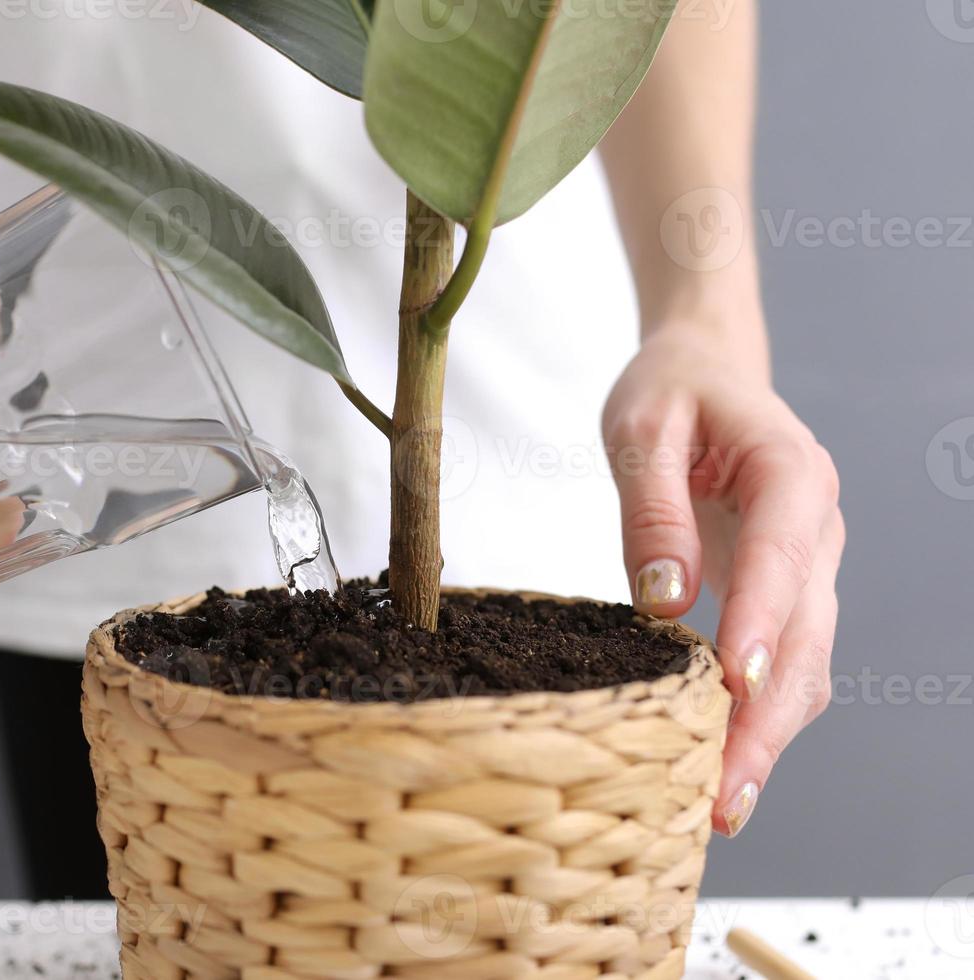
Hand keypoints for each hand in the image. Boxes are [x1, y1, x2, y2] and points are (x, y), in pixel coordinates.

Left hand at [603, 326, 843, 837]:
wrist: (705, 372)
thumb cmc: (670, 392)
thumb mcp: (640, 430)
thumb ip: (651, 511)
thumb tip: (663, 603)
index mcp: (790, 472)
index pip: (783, 553)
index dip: (762, 622)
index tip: (734, 687)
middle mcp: (818, 528)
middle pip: (805, 635)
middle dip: (767, 718)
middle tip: (723, 793)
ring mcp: (812, 567)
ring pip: (806, 666)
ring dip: (768, 737)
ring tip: (721, 807)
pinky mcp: (786, 595)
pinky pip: (786, 665)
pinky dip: (760, 720)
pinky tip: (721, 768)